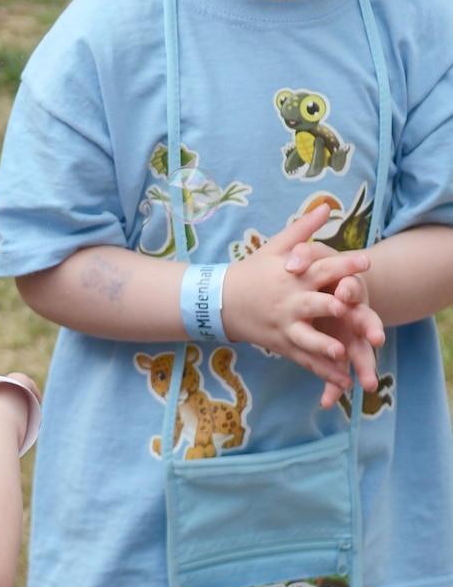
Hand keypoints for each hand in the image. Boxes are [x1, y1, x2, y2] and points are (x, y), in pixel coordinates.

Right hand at [223, 203, 380, 394]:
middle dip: (330, 305)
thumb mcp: (275, 246)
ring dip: (324, 345)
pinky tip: (344, 380)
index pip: (320, 268)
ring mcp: (285, 325)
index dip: (343, 265)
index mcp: (291, 276)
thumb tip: (325, 206)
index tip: (365, 262)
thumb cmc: (252, 270)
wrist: (220, 301)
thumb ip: (303, 229)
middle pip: (313, 303)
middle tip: (348, 307)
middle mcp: (289, 301)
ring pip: (307, 337)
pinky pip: (305, 360)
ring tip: (341, 352)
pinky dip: (324, 371)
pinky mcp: (283, 345)